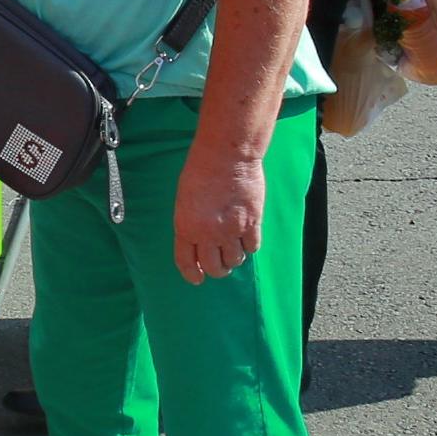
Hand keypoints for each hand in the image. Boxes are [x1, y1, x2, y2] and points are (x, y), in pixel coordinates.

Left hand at [174, 145, 264, 283]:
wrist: (226, 156)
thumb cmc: (201, 171)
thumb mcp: (184, 200)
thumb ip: (190, 223)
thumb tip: (199, 240)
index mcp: (186, 227)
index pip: (186, 262)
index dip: (192, 274)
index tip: (197, 279)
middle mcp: (208, 234)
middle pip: (213, 267)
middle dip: (216, 270)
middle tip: (220, 266)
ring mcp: (231, 230)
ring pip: (234, 260)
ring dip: (233, 258)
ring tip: (233, 249)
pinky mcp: (252, 223)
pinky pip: (252, 247)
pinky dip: (249, 246)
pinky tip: (247, 237)